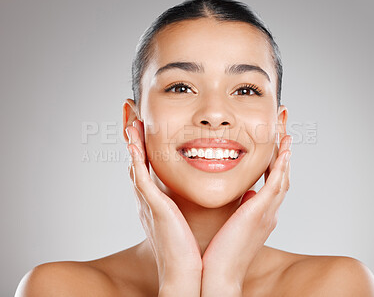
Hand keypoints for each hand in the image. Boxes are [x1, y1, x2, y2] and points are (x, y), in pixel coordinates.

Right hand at [126, 120, 201, 295]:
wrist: (191, 274)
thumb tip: (225, 190)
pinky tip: (134, 141)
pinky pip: (140, 176)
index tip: (147, 129)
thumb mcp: (193, 219)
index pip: (151, 169)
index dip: (146, 149)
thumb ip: (201, 204)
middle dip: (134, 140)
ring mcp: (149, 203)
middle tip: (130, 117)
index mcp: (161, 203)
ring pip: (136, 164)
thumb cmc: (194, 248)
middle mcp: (150, 200)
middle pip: (138, 162)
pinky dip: (135, 157)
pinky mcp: (153, 206)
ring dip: (132, 142)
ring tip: (131, 121)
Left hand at [201, 135, 291, 295]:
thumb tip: (246, 193)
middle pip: (282, 174)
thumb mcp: (235, 223)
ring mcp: (267, 212)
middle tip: (285, 128)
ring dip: (285, 152)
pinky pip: (275, 184)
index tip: (276, 141)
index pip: (273, 180)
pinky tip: (283, 149)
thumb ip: (243, 208)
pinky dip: (281, 166)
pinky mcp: (260, 213)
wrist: (219, 274)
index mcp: (262, 212)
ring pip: (282, 175)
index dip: (277, 160)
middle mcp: (269, 211)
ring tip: (286, 131)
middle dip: (284, 150)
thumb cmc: (221, 251)